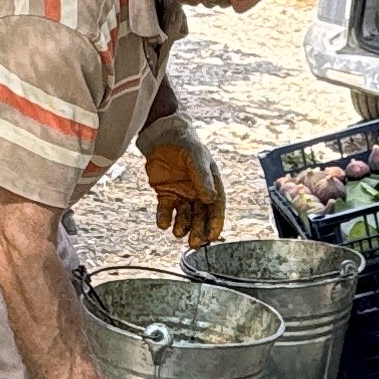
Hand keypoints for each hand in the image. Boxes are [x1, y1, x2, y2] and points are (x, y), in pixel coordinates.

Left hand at [138, 114, 224, 247]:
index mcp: (211, 184)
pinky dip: (164, 218)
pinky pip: (166, 210)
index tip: (213, 236)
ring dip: (182, 227)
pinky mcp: (165, 194)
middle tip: (194, 242)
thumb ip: (203, 177)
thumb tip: (210, 199)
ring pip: (184, 216)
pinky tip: (163, 224)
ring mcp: (181, 194)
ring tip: (178, 233)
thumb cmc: (186, 144)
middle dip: (198, 230)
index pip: (216, 207)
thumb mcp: (197, 158)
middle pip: (200, 216)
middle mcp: (197, 192)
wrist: (163, 136)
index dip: (215, 223)